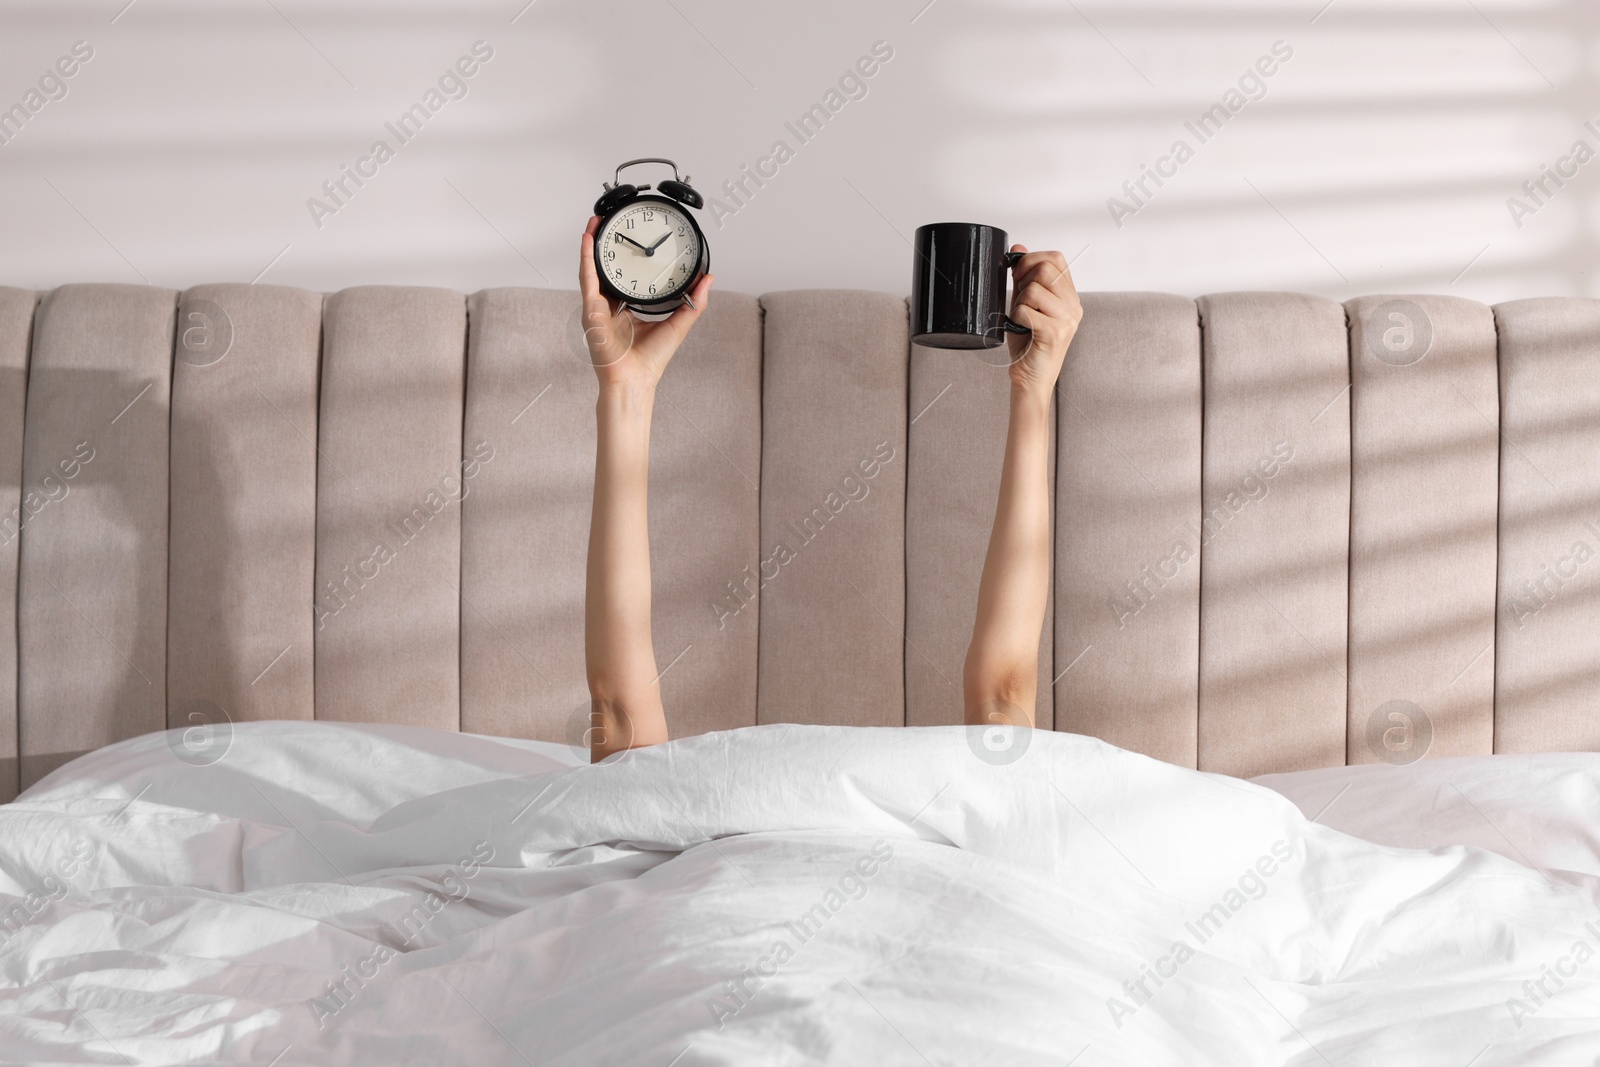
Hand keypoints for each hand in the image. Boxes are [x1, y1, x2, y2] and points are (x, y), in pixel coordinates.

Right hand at [579, 215, 712, 388]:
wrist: (635, 380)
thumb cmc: (650, 361)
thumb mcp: (678, 323)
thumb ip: (693, 301)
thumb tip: (709, 279)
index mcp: (627, 309)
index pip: (625, 277)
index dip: (628, 257)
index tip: (636, 238)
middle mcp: (609, 307)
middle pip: (605, 268)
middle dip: (606, 244)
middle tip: (611, 221)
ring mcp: (597, 307)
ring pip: (592, 268)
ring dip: (592, 244)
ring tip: (596, 221)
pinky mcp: (591, 310)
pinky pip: (587, 278)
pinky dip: (586, 258)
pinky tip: (588, 239)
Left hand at [1003, 245, 1082, 401]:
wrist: (1030, 378)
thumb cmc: (1028, 345)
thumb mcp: (1025, 304)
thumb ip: (1023, 278)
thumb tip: (1018, 247)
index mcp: (1069, 296)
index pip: (1056, 258)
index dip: (1032, 259)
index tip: (1019, 274)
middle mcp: (1073, 306)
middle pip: (1045, 268)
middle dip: (1023, 279)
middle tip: (1019, 299)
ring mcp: (1067, 319)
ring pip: (1034, 288)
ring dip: (1019, 302)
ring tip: (1023, 319)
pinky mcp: (1055, 333)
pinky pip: (1025, 310)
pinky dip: (1016, 318)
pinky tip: (1023, 330)